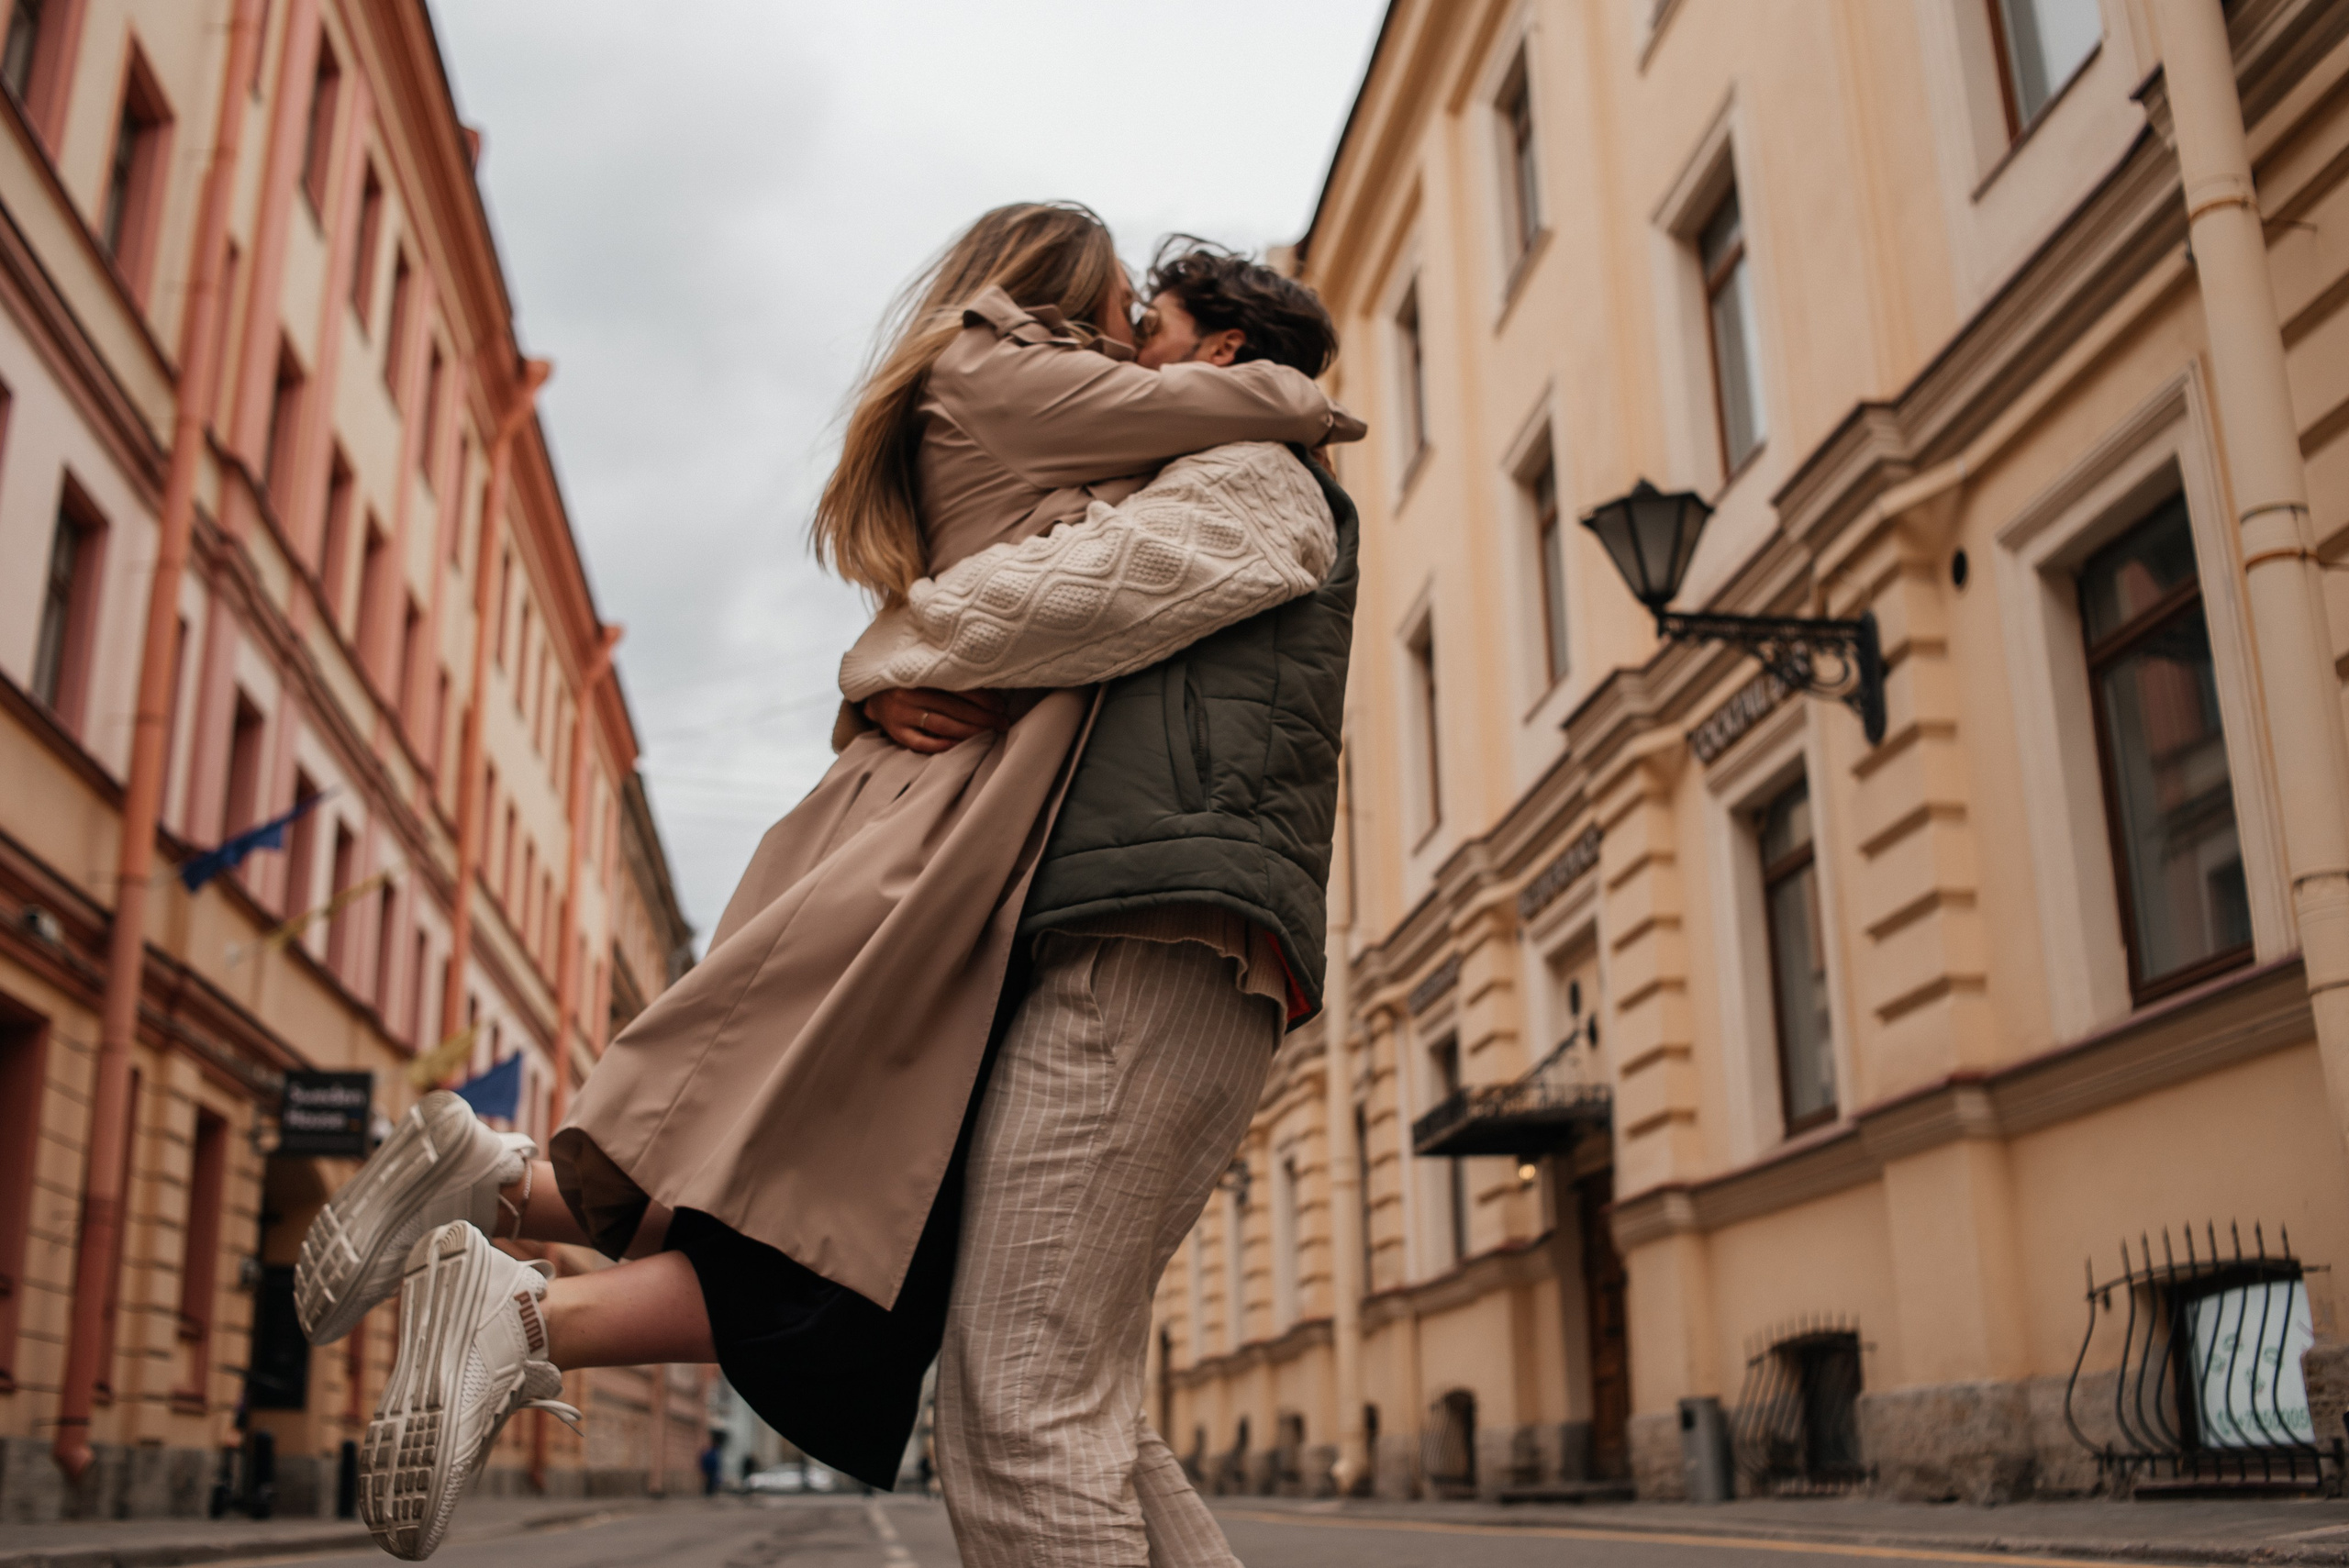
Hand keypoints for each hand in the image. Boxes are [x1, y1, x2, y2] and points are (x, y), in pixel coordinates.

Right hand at [863, 687, 1009, 753]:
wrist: (874, 692)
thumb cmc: (910, 681)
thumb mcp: (925, 671)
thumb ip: (949, 677)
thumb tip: (991, 692)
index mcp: (920, 674)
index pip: (957, 687)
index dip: (982, 698)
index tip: (1001, 707)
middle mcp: (909, 693)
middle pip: (952, 707)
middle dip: (982, 717)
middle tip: (1002, 723)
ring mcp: (901, 714)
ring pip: (941, 725)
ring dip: (968, 731)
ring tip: (988, 733)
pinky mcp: (896, 732)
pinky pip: (921, 743)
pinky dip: (942, 744)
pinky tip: (959, 744)